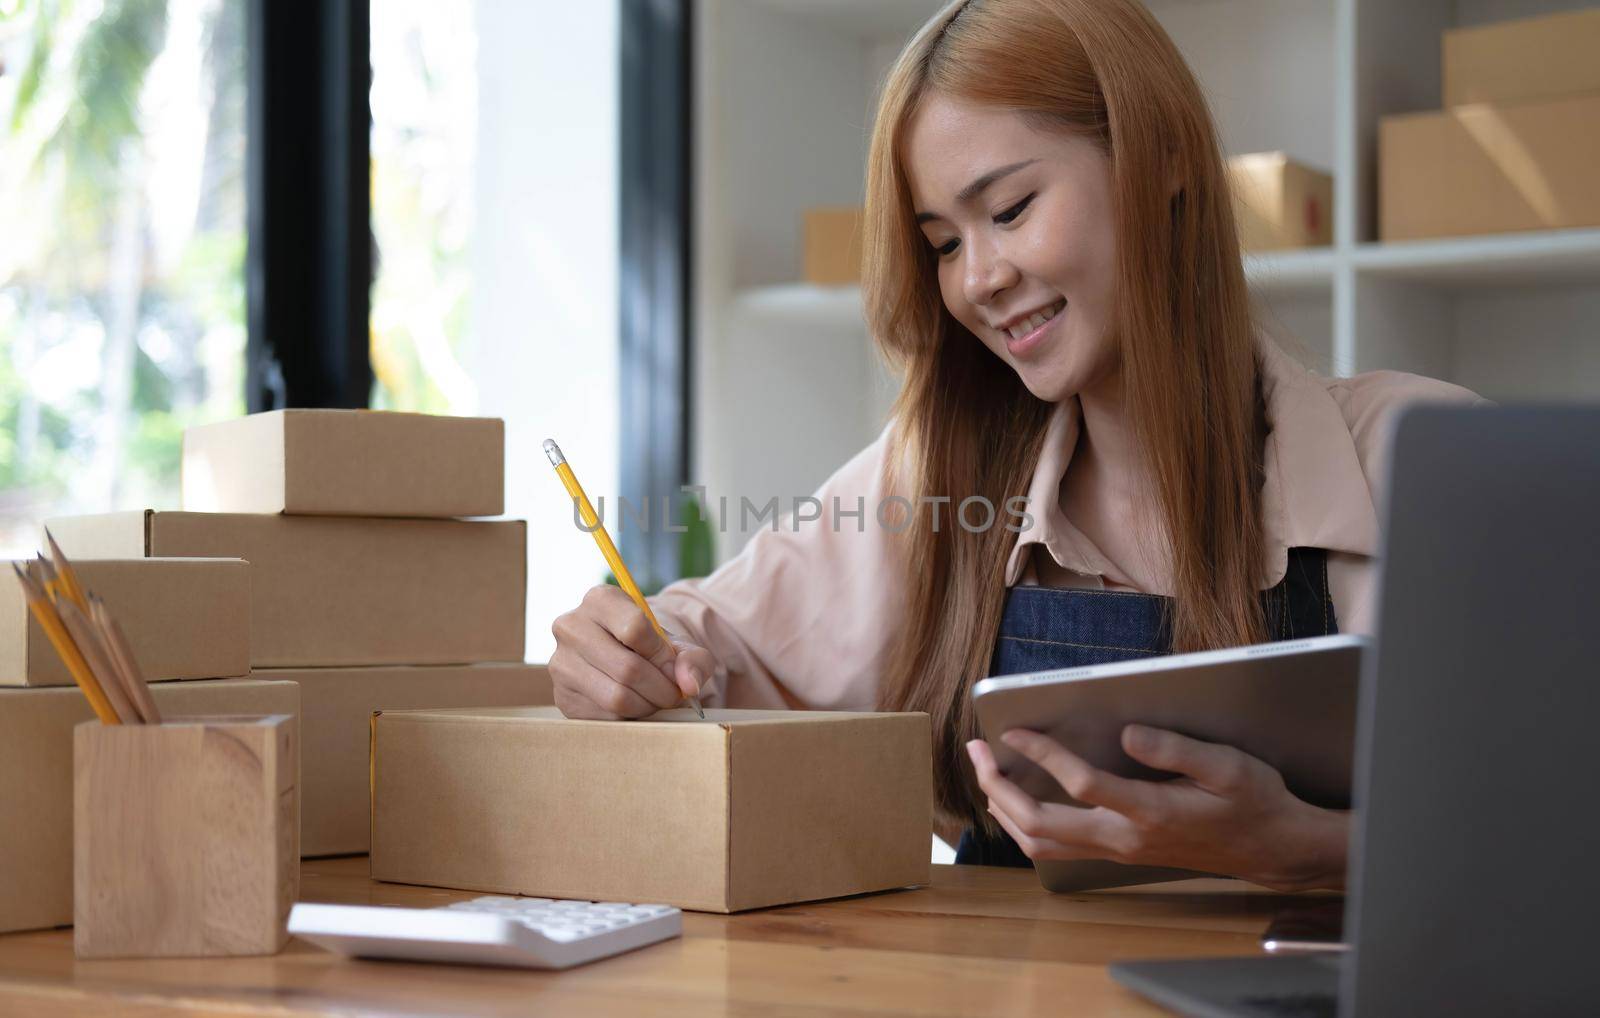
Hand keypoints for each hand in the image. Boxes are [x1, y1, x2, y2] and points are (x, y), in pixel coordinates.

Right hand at [549, 585, 716, 719]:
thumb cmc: (651, 648)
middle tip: (673, 695)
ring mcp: (561, 663)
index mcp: (600, 599)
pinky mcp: (561, 696)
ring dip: (647, 706)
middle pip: (628, 668)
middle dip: (661, 689)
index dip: (662, 655)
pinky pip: (604, 717)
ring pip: (616, 697)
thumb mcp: (678, 644)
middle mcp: (571, 626)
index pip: (635, 628)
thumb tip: (689, 685)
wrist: (621, 659)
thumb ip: (694, 659)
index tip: (673, 667)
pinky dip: (628, 718)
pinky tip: (634, 706)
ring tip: (655, 700)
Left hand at [966, 725, 1347, 890]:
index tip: (1014, 730)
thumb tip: (1127, 734)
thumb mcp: (1227, 766)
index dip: (1042, 754)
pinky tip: (1016, 799)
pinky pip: (1056, 847)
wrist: (1271, 849)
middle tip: (976, 751)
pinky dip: (1025, 824)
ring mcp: (1118, 850)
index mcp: (1150, 812)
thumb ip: (1175, 750)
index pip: (1080, 784)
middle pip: (1040, 824)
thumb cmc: (1253, 801)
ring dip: (1004, 808)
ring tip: (985, 771)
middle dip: (999, 787)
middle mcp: (1125, 838)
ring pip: (1040, 843)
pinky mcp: (1119, 852)